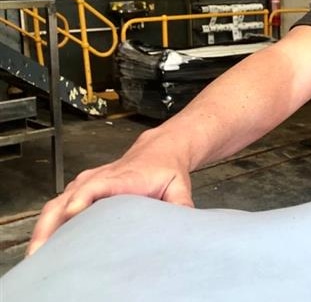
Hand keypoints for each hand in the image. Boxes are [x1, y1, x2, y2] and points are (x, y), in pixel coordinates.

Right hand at [26, 130, 193, 256]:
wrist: (161, 149)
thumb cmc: (167, 168)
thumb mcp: (179, 185)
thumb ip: (181, 204)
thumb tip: (182, 222)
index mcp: (124, 177)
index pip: (99, 184)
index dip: (83, 197)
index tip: (71, 212)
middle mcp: (101, 177)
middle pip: (69, 196)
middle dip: (53, 221)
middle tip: (42, 248)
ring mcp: (88, 182)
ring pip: (59, 202)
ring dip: (45, 226)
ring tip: (36, 252)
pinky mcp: (82, 189)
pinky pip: (59, 205)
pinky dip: (48, 223)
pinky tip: (44, 243)